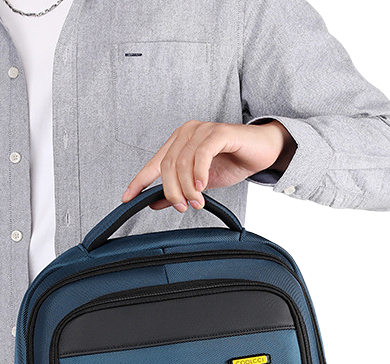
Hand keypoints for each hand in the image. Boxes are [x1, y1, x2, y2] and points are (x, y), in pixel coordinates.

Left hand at [121, 119, 295, 210]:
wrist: (262, 152)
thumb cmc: (233, 162)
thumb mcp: (201, 183)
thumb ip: (179, 189)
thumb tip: (154, 202)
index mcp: (178, 143)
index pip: (153, 163)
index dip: (139, 181)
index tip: (127, 198)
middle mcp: (187, 132)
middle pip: (167, 166)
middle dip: (172, 191)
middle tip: (181, 207)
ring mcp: (202, 130)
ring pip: (182, 162)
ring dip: (187, 188)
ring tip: (196, 202)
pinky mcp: (219, 133)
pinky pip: (201, 153)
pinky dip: (198, 173)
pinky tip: (202, 187)